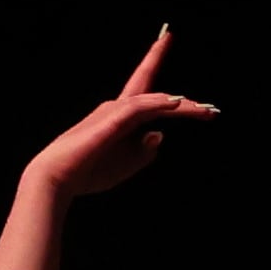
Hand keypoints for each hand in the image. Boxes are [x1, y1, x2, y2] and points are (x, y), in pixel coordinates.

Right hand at [32, 29, 218, 201]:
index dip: (171, 94)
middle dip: (184, 100)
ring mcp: (115, 112)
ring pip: (154, 102)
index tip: (193, 92)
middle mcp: (118, 109)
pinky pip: (140, 107)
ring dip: (182, 107)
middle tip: (211, 109)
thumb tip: (159, 135)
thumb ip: (144, 152)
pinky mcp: (112, 119)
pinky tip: (177, 102)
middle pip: (157, 96)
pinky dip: (159, 102)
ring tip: (205, 113)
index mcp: (121, 119)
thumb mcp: (126, 166)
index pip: (150, 100)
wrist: (59, 177)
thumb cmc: (89, 172)